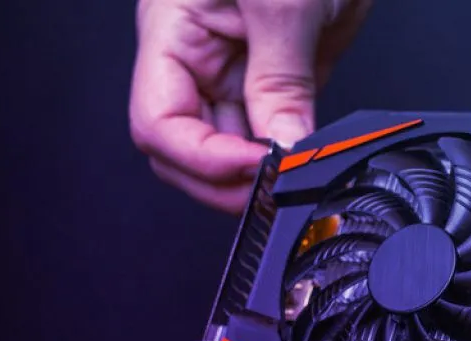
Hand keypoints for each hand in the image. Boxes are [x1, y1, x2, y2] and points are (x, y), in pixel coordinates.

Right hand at [129, 0, 370, 212]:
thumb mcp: (284, 1)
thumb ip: (280, 79)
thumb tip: (284, 147)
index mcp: (172, 32)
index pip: (158, 122)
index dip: (201, 159)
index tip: (254, 171)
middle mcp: (198, 56)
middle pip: (186, 147)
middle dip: (224, 179)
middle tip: (274, 190)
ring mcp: (239, 67)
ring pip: (230, 146)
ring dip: (259, 172)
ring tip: (296, 178)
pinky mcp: (283, 73)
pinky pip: (274, 128)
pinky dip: (290, 151)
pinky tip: (311, 158)